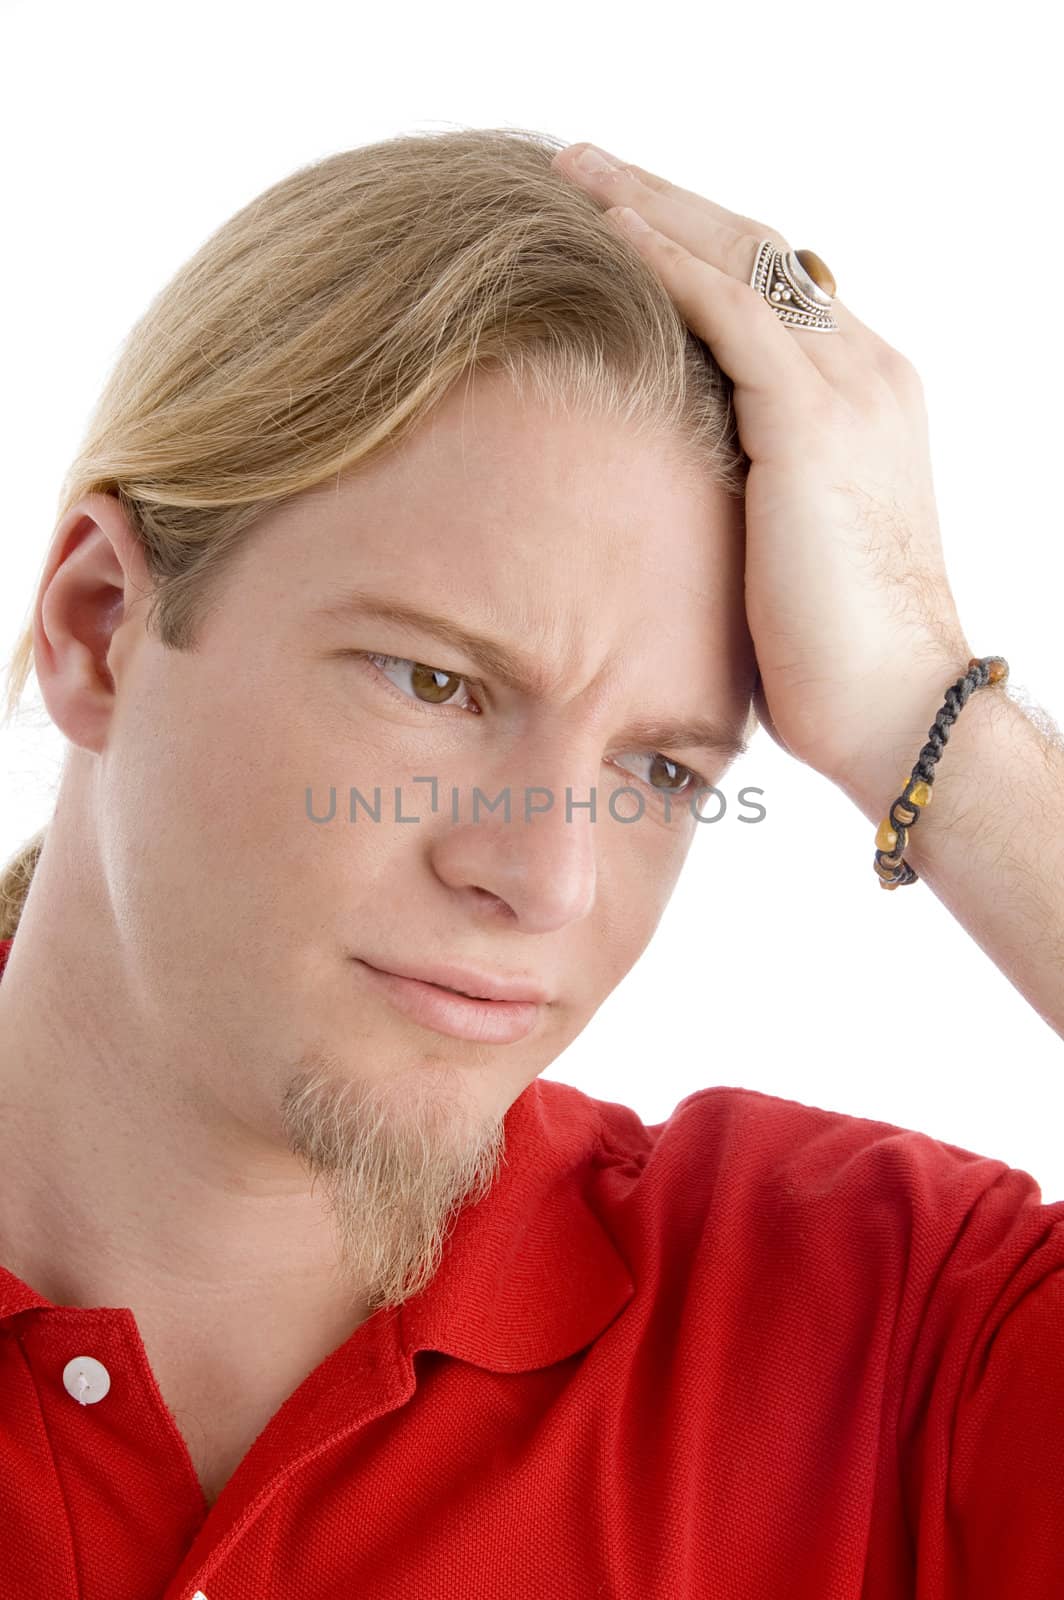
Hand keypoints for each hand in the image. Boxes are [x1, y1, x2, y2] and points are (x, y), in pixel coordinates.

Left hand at [550, 141, 973, 794]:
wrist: (895, 706)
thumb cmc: (832, 657)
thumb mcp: (784, 550)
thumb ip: (747, 492)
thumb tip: (674, 492)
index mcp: (862, 398)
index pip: (773, 291)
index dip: (696, 244)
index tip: (623, 219)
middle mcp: (865, 371)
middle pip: (757, 250)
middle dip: (665, 198)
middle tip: (581, 164)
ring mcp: (847, 387)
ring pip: (740, 258)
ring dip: (652, 206)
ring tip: (574, 170)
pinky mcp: (811, 420)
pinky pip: (728, 310)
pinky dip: (665, 261)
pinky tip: (606, 229)